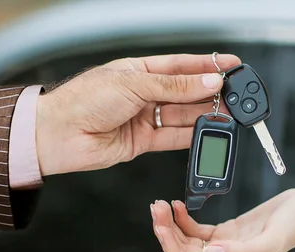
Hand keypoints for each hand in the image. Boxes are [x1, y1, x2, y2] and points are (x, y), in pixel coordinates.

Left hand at [34, 53, 240, 175]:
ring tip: (227, 114)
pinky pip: (173, 138)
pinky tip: (208, 131)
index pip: (181, 66)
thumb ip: (174, 86)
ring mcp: (144, 118)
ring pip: (182, 115)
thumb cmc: (84, 100)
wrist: (60, 134)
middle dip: (210, 93)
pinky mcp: (142, 141)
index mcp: (139, 70)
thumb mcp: (134, 84)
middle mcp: (143, 94)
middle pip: (185, 92)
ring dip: (204, 115)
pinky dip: (192, 136)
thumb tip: (206, 80)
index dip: (207, 65)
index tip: (231, 65)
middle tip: (234, 95)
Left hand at [150, 190, 294, 251]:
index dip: (173, 251)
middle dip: (167, 234)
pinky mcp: (225, 233)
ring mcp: (224, 247)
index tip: (163, 229)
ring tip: (161, 205)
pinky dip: (183, 219)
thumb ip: (242, 251)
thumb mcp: (272, 239)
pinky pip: (196, 230)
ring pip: (187, 242)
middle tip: (156, 210)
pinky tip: (177, 206)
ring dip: (171, 225)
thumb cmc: (294, 225)